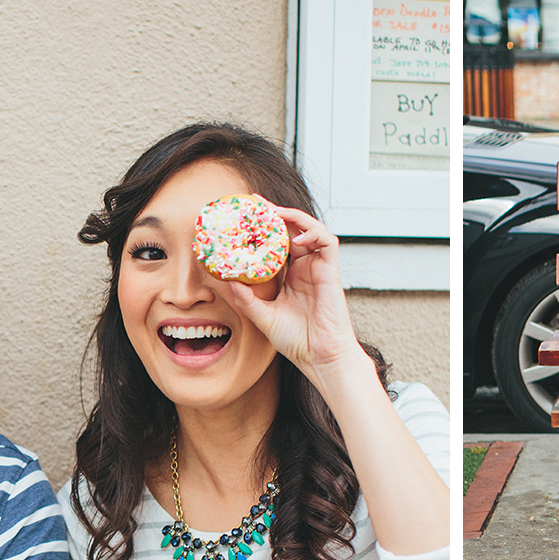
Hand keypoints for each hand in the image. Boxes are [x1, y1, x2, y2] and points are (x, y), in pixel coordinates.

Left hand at [220, 207, 367, 389]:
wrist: (321, 357)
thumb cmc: (298, 341)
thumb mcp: (264, 317)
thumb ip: (247, 300)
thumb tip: (227, 280)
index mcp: (292, 276)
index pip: (278, 243)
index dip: (264, 227)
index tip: (245, 215)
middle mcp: (306, 268)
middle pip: (292, 230)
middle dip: (275, 212)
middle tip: (254, 202)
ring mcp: (319, 269)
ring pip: (310, 229)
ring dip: (294, 217)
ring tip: (274, 212)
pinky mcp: (331, 272)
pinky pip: (327, 243)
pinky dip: (313, 233)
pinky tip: (297, 237)